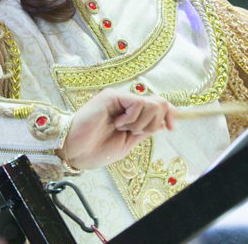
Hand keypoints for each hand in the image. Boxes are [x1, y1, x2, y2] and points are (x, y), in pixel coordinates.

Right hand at [59, 89, 178, 169]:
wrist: (75, 152)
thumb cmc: (97, 149)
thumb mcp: (129, 142)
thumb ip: (145, 130)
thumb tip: (165, 122)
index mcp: (131, 113)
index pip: (159, 104)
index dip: (171, 113)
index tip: (172, 127)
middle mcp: (127, 102)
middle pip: (159, 102)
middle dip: (154, 122)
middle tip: (135, 132)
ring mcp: (119, 98)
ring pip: (151, 103)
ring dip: (141, 123)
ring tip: (123, 129)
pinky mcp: (112, 96)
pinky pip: (138, 103)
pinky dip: (132, 119)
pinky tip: (118, 124)